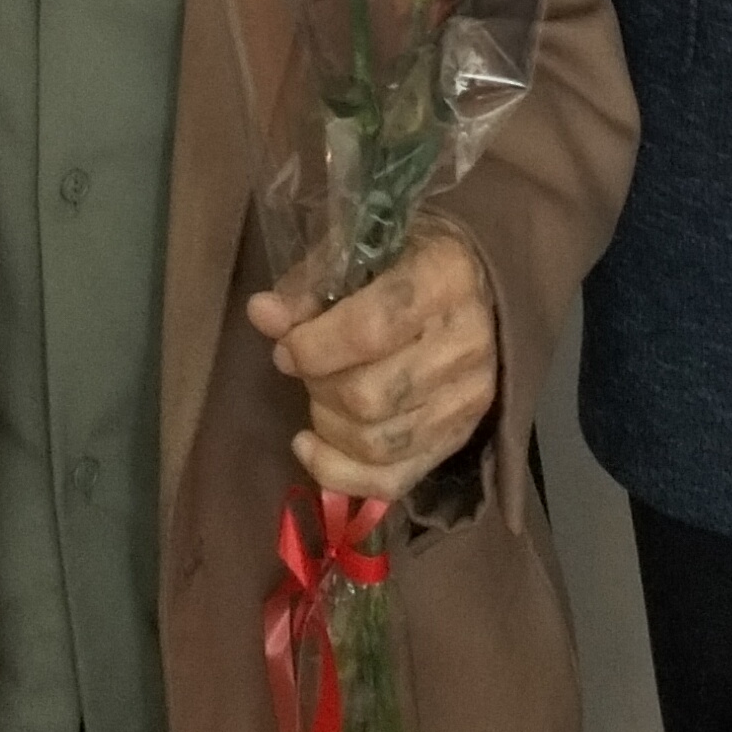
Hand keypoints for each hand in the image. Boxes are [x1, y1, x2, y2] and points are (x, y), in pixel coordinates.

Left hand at [246, 222, 498, 503]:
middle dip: (318, 387)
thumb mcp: (360, 251)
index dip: (314, 347)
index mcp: (445, 276)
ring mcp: (470, 398)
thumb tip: (262, 313)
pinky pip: (392, 480)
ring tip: (317, 396)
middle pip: (370, 397)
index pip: (372, 329)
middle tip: (303, 367)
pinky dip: (338, 473)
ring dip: (327, 426)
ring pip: (377, 444)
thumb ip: (310, 285)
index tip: (286, 346)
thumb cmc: (405, 259)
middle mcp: (468, 341)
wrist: (470, 289)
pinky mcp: (459, 438)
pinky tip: (310, 445)